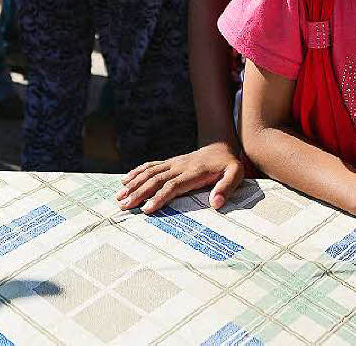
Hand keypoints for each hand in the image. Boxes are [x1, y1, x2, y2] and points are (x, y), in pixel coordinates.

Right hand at [116, 142, 244, 213]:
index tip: (146, 209)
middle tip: (124, 206)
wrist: (221, 146)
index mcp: (193, 172)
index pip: (172, 186)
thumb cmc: (229, 164)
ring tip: (119, 196)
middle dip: (138, 193)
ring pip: (149, 173)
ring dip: (133, 184)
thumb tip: (216, 203)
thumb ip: (226, 188)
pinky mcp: (169, 162)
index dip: (159, 198)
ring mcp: (172, 163)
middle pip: (155, 180)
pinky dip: (136, 172)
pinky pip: (150, 166)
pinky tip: (125, 180)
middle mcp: (179, 166)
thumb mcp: (236, 174)